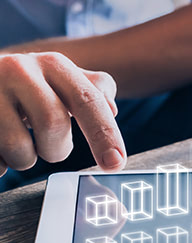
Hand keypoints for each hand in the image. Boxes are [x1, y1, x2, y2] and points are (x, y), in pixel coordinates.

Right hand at [0, 52, 125, 176]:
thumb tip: (112, 108)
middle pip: (53, 125)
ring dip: (25, 158)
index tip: (116, 163)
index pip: (88, 101)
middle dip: (57, 148)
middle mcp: (20, 70)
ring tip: (17, 142)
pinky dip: (0, 163)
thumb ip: (91, 91)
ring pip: (20, 149)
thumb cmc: (28, 86)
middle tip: (50, 147)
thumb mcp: (62, 80)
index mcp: (54, 64)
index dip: (105, 134)